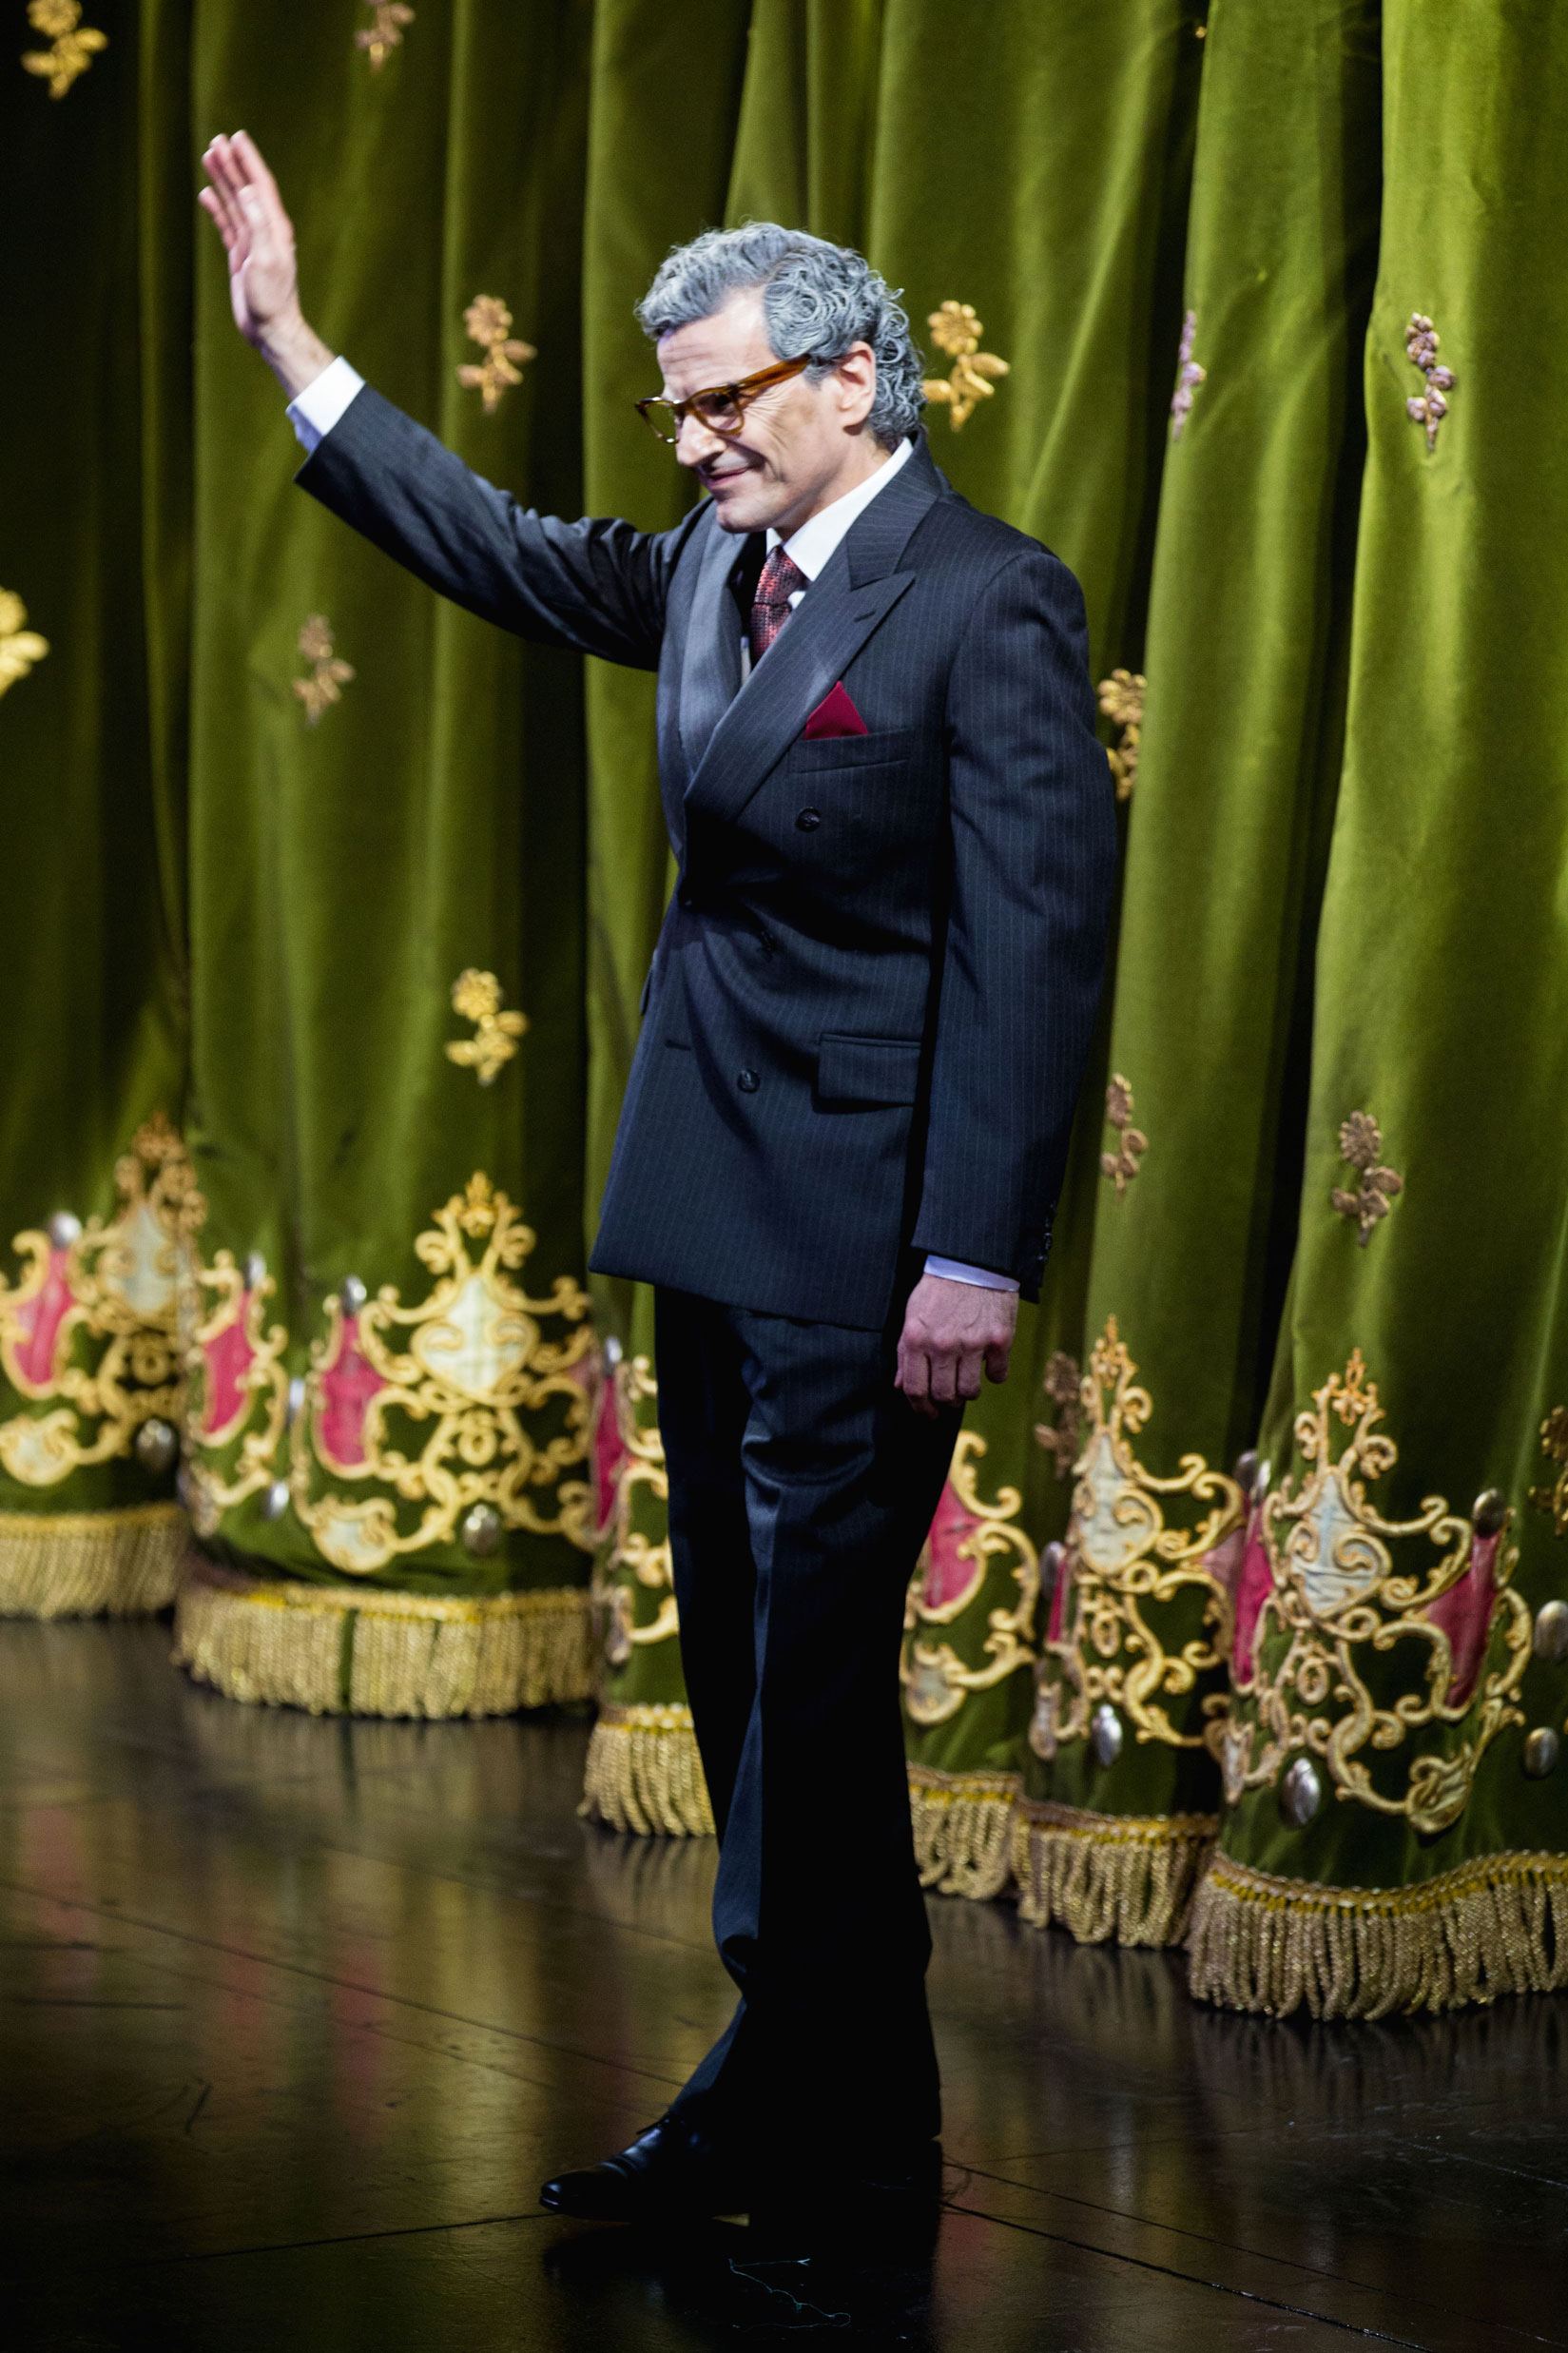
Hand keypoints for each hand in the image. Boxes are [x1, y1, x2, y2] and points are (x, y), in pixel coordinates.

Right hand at [198, 131, 333, 395]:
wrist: (270, 329)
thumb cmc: (271, 298)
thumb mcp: (266, 259)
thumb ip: (258, 224)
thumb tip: (250, 190)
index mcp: (275, 228)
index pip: (261, 185)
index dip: (250, 160)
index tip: (237, 137)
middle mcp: (265, 231)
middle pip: (246, 188)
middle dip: (232, 164)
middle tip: (217, 140)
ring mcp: (252, 243)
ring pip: (234, 203)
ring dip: (223, 180)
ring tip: (209, 157)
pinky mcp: (242, 256)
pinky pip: (227, 224)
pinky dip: (217, 208)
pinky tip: (206, 195)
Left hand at [895, 1273, 1017, 1418]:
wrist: (972, 1262)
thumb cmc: (938, 1290)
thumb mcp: (913, 1316)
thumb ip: (905, 1352)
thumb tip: (900, 1385)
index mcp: (916, 1339)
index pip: (915, 1389)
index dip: (920, 1408)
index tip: (928, 1414)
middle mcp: (942, 1345)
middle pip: (943, 1396)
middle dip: (945, 1403)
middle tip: (949, 1398)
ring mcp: (972, 1343)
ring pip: (970, 1392)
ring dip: (968, 1392)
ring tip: (967, 1381)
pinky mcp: (999, 1340)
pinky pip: (998, 1375)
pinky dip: (994, 1375)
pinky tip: (989, 1364)